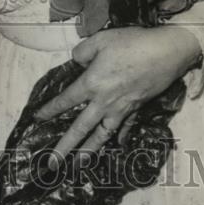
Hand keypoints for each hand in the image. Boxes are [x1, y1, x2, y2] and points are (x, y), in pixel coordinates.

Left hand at [35, 24, 201, 160]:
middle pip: (80, 128)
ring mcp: (121, 108)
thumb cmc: (132, 43)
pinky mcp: (137, 108)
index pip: (66, 101)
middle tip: (51, 164)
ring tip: (78, 164)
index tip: (37, 119)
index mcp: (92, 84)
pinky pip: (126, 127)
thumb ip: (82, 52)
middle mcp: (104, 102)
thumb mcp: (100, 39)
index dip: (50, 110)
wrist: (166, 53)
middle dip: (64, 148)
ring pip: (102, 135)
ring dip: (89, 151)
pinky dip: (121, 137)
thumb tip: (77, 61)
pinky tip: (118, 144)